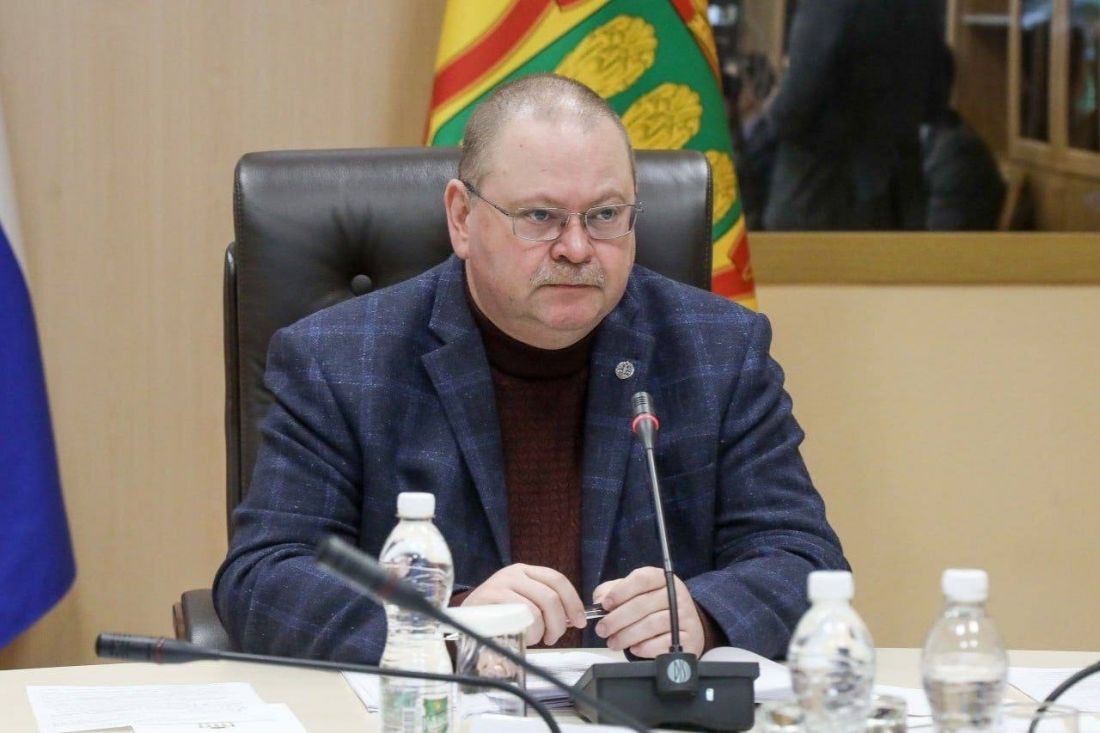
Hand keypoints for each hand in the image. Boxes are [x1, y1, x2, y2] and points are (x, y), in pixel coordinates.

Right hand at [461, 564, 586, 645]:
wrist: (463, 619)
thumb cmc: (497, 614)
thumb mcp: (523, 603)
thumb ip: (545, 607)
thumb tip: (573, 619)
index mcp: (526, 571)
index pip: (557, 579)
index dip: (573, 601)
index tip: (580, 621)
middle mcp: (514, 573)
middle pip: (551, 596)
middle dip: (559, 622)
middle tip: (553, 637)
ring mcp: (501, 584)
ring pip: (537, 609)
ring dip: (543, 630)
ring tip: (537, 639)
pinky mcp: (491, 599)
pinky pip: (521, 616)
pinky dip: (529, 632)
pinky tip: (524, 638)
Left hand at [592, 567, 703, 657]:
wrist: (686, 625)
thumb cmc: (653, 607)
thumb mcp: (634, 592)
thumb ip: (613, 591)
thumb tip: (598, 601)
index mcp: (661, 578)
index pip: (642, 579)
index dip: (621, 591)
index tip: (604, 604)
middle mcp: (676, 594)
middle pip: (643, 604)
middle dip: (617, 619)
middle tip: (602, 630)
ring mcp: (685, 615)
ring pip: (651, 625)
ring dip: (627, 636)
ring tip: (613, 642)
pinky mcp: (690, 637)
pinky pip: (663, 643)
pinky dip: (645, 647)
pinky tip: (634, 648)